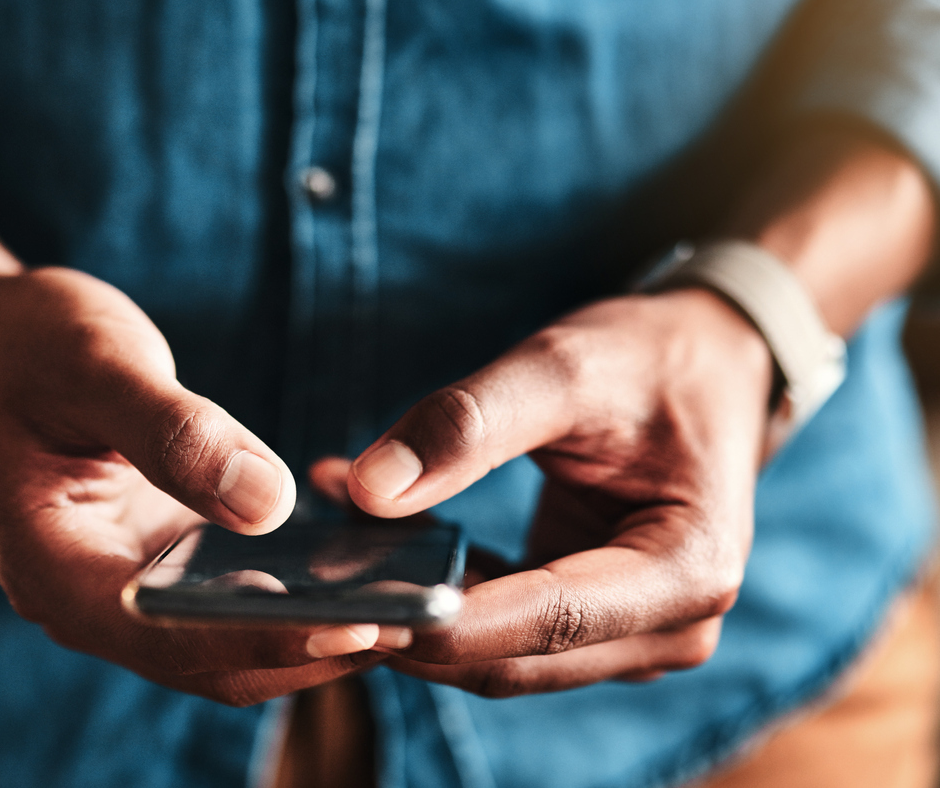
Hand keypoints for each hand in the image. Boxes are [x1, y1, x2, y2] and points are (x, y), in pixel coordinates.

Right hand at [0, 266, 384, 704]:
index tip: (359, 624)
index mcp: (54, 567)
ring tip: (410, 603)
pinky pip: (236, 595)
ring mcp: (128, 583)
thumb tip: (270, 506)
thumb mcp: (95, 364)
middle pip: (210, 659)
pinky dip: (298, 591)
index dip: (262, 638)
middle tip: (415, 622)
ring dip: (313, 630)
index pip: (166, 635)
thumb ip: (174, 433)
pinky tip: (366, 563)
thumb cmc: (29, 345)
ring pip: (230, 638)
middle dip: (309, 649)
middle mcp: (91, 597)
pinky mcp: (163, 559)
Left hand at [326, 288, 772, 694]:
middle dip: (411, 626)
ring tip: (331, 540)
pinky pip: (498, 627)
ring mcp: (630, 635)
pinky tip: (378, 533)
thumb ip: (467, 425)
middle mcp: (669, 627)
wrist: (706, 363)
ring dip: (415, 609)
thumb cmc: (648, 359)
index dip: (444, 622)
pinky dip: (438, 589)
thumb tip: (368, 490)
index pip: (547, 619)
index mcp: (687, 569)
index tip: (348, 606)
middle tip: (309, 582)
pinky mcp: (591, 625)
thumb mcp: (562, 366)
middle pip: (514, 657)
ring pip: (496, 654)